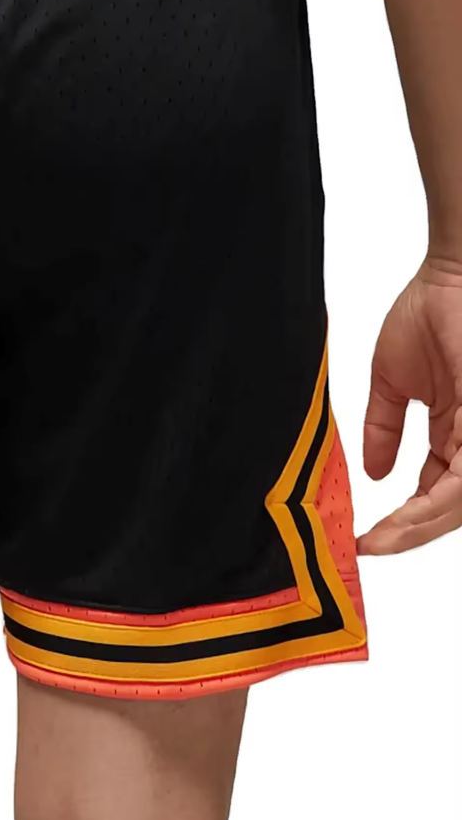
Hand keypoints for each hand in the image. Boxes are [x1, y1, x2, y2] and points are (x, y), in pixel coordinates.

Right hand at [360, 257, 461, 553]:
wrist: (456, 274)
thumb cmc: (435, 312)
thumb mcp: (394, 381)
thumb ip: (383, 427)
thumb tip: (372, 472)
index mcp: (459, 429)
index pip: (438, 488)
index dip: (405, 515)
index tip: (367, 532)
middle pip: (452, 505)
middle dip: (411, 531)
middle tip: (370, 545)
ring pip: (460, 503)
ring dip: (418, 528)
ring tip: (379, 540)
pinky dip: (432, 506)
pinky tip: (401, 518)